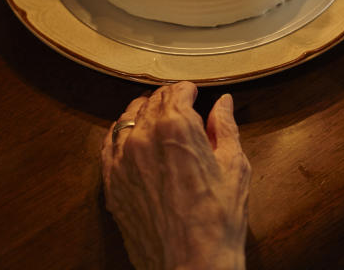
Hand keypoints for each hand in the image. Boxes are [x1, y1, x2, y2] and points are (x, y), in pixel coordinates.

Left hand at [101, 82, 249, 269]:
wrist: (192, 265)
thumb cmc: (217, 220)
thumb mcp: (234, 166)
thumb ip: (225, 128)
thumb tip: (223, 104)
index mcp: (176, 128)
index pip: (175, 92)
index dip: (188, 90)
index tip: (195, 94)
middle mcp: (143, 138)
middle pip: (150, 102)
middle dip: (168, 100)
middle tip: (182, 107)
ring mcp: (122, 161)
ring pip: (127, 119)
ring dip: (143, 114)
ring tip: (159, 121)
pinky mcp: (112, 183)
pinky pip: (109, 145)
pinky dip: (122, 136)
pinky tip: (134, 140)